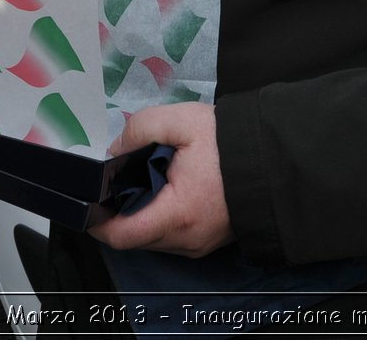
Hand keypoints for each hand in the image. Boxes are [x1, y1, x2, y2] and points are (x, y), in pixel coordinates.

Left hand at [87, 102, 233, 257]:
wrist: (278, 158)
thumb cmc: (231, 143)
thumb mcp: (182, 121)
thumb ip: (141, 128)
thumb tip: (114, 150)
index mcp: (178, 215)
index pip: (122, 235)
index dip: (98, 220)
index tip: (88, 199)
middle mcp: (187, 241)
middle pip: (135, 238)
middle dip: (119, 213)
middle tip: (114, 180)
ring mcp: (201, 245)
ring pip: (154, 239)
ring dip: (141, 215)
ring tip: (141, 180)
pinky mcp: (211, 241)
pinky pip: (173, 236)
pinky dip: (161, 217)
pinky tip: (164, 188)